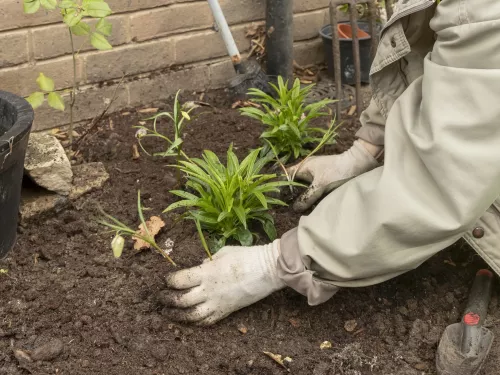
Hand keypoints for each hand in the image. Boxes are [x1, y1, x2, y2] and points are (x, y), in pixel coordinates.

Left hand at [158, 241, 284, 325]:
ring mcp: (218, 302)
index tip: (165, 280)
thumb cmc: (246, 256)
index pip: (179, 280)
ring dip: (177, 315)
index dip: (169, 281)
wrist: (268, 270)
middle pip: (181, 300)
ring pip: (191, 315)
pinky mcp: (226, 310)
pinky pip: (207, 321)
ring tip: (169, 312)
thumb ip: (208, 261)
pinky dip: (195, 322)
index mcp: (207, 273)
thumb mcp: (223, 252)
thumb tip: (198, 267)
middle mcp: (209, 290)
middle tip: (160, 297)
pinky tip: (189, 319)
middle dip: (167, 299)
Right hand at [287, 140, 380, 211]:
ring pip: (303, 187)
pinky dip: (310, 196)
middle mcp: (308, 169)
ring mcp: (316, 175)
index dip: (280, 184)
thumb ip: (307, 197)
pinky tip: (308, 204)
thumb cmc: (337, 171)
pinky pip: (312, 189)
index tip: (277, 197)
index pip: (286, 175)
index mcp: (304, 166)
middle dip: (290, 193)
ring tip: (295, 207)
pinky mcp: (324, 180)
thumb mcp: (321, 185)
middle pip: (294, 182)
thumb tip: (295, 207)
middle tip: (285, 205)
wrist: (358, 164)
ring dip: (301, 196)